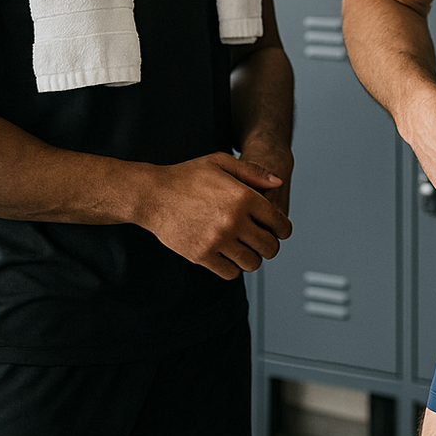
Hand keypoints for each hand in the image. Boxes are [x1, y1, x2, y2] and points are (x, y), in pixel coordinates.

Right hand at [138, 152, 292, 279]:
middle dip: (271, 246)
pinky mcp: (201, 255)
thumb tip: (278, 183)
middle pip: (269, 246)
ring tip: (246, 250)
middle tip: (264, 243)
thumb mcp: (221, 163)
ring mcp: (217, 240)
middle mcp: (234, 220)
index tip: (280, 232)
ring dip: (253, 258)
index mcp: (243, 197)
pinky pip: (230, 272)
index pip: (278, 222)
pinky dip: (234, 268)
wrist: (152, 195)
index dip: (283, 230)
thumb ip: (252, 172)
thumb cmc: (186, 177)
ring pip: (252, 262)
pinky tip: (229, 257)